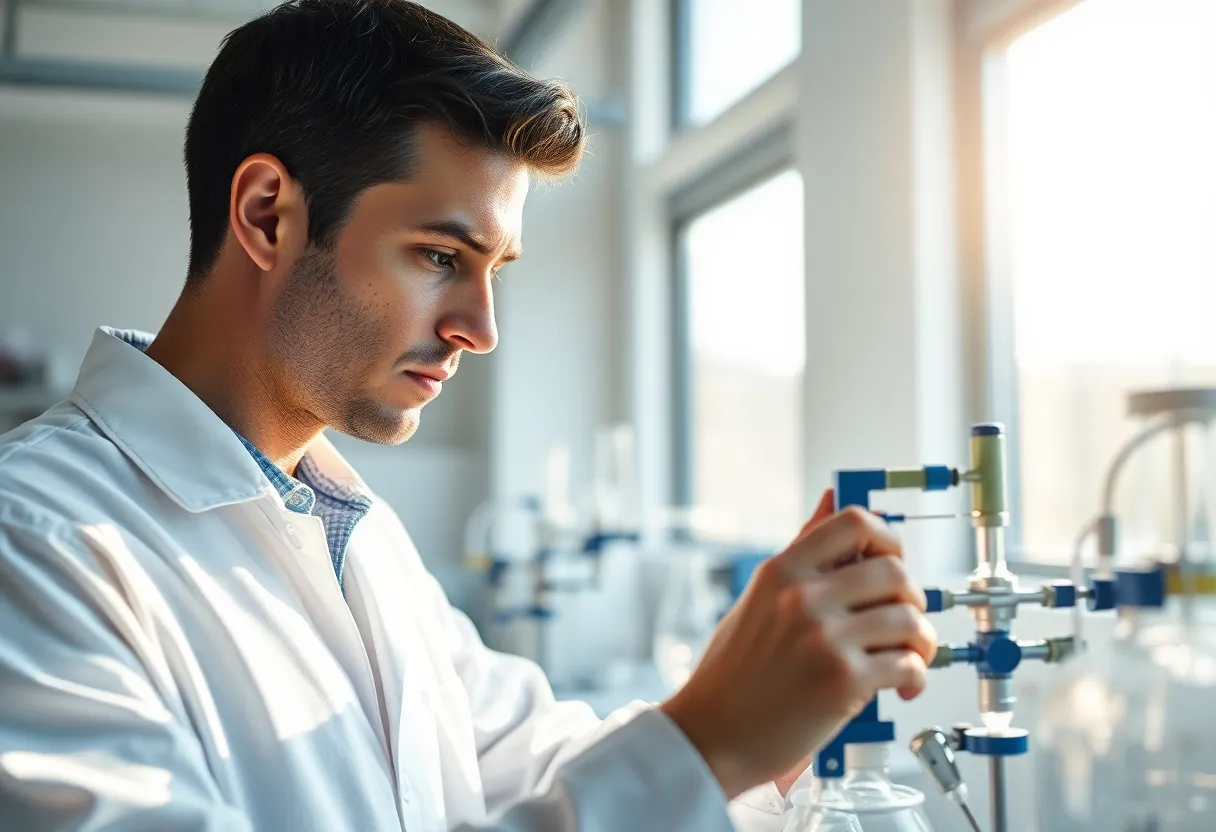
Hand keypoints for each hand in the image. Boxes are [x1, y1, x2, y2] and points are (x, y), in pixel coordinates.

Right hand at [660, 490, 936, 799]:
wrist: (711, 735)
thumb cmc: (733, 672)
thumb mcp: (759, 598)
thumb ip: (801, 551)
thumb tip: (830, 496)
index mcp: (782, 570)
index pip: (855, 521)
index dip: (888, 538)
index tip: (891, 560)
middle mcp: (803, 597)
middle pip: (894, 570)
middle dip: (912, 597)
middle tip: (903, 621)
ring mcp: (824, 637)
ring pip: (910, 619)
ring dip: (920, 642)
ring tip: (907, 658)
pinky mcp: (843, 681)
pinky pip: (908, 664)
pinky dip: (915, 677)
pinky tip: (899, 686)